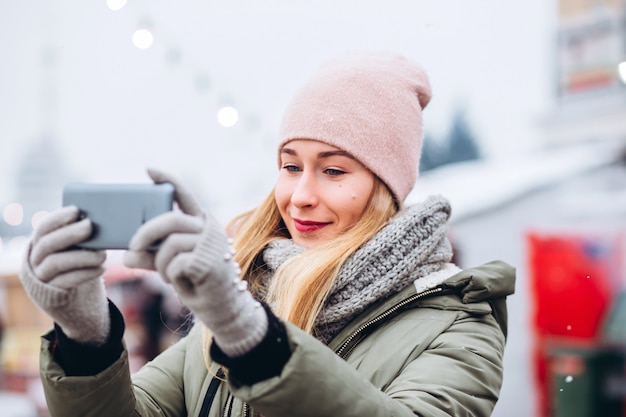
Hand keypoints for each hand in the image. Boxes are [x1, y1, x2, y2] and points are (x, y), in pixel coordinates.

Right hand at [19, 206, 110, 344]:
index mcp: (39, 244)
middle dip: (69, 234)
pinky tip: (102, 268)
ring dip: (81, 256)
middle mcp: (35, 261)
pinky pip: (66, 282)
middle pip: (47, 244)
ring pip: (56, 263)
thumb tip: (98, 218)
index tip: (76, 210)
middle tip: (90, 226)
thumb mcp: (76, 250)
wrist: (76, 301)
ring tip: (103, 254)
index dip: (58, 218)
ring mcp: (41, 279)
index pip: (43, 228)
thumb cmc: (78, 266)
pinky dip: (86, 273)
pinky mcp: (52, 295)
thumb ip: (80, 237)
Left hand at [124, 168, 267, 356]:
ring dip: (159, 263)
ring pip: (169, 244)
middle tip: (131, 248)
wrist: (222, 307)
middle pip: (170, 219)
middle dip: (145, 233)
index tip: (149, 170)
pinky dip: (169, 275)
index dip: (168, 180)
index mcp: (201, 222)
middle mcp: (208, 229)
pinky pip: (174, 264)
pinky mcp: (208, 263)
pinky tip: (179, 281)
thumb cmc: (197, 282)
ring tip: (166, 274)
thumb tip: (127, 256)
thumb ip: (151, 256)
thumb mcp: (171, 265)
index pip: (184, 195)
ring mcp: (210, 245)